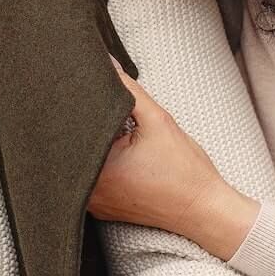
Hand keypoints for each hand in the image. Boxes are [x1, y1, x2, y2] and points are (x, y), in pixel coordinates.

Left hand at [89, 61, 259, 258]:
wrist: (204, 210)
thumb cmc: (185, 172)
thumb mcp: (158, 121)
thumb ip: (129, 90)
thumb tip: (107, 64)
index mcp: (95, 168)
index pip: (70, 128)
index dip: (75, 108)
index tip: (86, 98)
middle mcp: (87, 190)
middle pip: (72, 147)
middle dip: (85, 126)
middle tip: (104, 113)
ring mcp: (93, 203)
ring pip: (80, 164)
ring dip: (92, 147)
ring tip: (116, 136)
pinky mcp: (102, 209)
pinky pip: (90, 180)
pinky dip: (100, 165)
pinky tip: (120, 156)